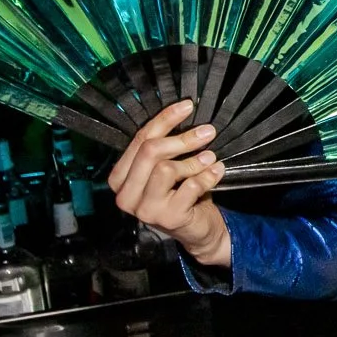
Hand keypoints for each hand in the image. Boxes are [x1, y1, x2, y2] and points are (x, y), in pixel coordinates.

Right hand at [109, 100, 230, 264]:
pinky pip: (189, 187)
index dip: (165, 120)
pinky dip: (206, 176)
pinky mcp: (168, 218)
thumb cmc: (180, 194)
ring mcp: (145, 209)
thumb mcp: (166, 168)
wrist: (197, 230)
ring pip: (167, 169)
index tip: (187, 106)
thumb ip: (164, 147)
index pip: (140, 140)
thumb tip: (182, 112)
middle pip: (150, 152)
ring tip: (210, 157)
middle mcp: (126, 195)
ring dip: (194, 160)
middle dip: (182, 138)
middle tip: (207, 132)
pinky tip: (216, 172)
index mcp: (120, 177)